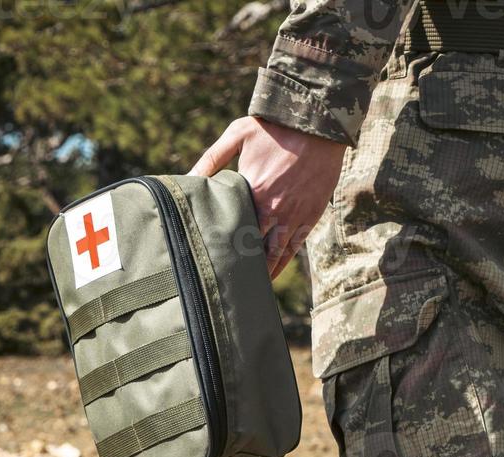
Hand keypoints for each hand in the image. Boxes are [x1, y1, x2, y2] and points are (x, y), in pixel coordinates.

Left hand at [190, 116, 346, 278]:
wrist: (316, 123)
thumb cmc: (273, 128)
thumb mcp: (237, 135)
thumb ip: (211, 159)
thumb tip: (187, 178)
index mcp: (254, 193)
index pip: (234, 231)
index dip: (223, 248)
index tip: (210, 261)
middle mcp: (274, 211)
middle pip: (254, 248)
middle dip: (241, 266)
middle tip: (225, 282)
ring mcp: (294, 216)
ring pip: (276, 254)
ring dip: (263, 272)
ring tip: (249, 287)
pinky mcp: (310, 216)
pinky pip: (295, 247)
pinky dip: (282, 263)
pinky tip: (272, 273)